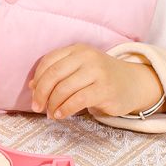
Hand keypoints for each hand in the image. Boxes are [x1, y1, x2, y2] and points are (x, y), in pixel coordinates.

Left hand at [29, 43, 163, 119]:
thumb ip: (57, 74)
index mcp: (76, 49)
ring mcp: (97, 72)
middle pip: (53, 75)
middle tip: (37, 107)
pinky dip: (65, 109)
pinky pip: (77, 100)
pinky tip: (61, 115)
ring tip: (51, 113)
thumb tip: (32, 87)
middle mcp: (87, 57)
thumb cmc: (100, 78)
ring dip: (53, 104)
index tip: (33, 94)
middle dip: (41, 93)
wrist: (134, 83)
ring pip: (64, 89)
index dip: (37, 80)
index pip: (48, 62)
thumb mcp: (78, 69)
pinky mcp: (105, 89)